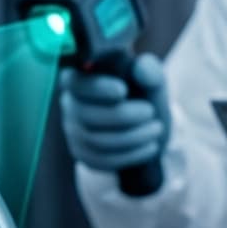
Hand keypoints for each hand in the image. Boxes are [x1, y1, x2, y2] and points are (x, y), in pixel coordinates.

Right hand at [60, 55, 170, 176]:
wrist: (145, 123)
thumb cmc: (143, 93)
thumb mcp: (151, 79)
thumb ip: (149, 70)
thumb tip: (142, 67)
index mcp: (81, 79)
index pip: (75, 83)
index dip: (96, 89)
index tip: (122, 90)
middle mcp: (70, 105)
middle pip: (86, 115)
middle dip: (124, 116)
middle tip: (150, 112)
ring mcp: (73, 131)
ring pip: (96, 140)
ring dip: (133, 136)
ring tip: (156, 129)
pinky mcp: (82, 154)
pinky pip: (102, 160)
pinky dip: (131, 155)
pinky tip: (150, 146)